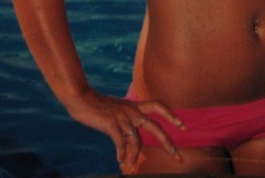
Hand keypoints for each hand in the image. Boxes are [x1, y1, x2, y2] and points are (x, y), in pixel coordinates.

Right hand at [64, 87, 183, 172]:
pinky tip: (120, 160)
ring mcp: (122, 117)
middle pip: (154, 126)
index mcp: (135, 105)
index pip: (158, 106)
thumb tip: (134, 134)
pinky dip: (122, 153)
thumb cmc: (99, 106)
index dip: (171, 115)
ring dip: (135, 155)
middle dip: (166, 141)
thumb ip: (128, 117)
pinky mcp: (111, 124)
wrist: (82, 98)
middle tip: (176, 154)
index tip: (182, 126)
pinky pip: (120, 142)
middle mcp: (132, 110)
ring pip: (136, 139)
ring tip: (131, 164)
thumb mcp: (118, 108)